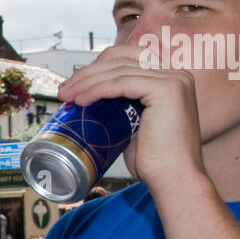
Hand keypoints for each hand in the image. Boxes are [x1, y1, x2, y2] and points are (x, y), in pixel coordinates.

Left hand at [55, 44, 204, 188]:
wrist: (173, 180)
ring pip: (118, 71)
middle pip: (121, 59)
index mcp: (171, 78)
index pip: (128, 58)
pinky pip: (121, 83)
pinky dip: (97, 89)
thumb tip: (93, 102)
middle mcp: (176, 73)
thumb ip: (123, 108)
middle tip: (63, 91)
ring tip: (65, 96)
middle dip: (87, 72)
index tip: (73, 85)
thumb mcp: (136, 125)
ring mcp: (173, 79)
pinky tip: (80, 100)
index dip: (98, 67)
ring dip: (86, 81)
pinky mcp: (166, 89)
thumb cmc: (154, 161)